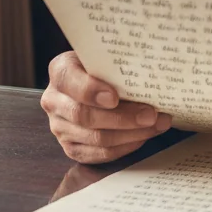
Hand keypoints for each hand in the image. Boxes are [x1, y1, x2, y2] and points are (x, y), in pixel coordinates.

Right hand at [41, 50, 170, 163]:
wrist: (94, 81)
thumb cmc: (105, 66)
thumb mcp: (106, 57)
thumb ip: (117, 63)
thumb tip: (149, 71)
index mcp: (60, 71)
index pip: (69, 80)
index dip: (90, 90)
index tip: (114, 97)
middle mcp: (54, 101)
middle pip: (84, 116)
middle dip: (123, 118)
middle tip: (151, 115)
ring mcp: (60, 127)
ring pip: (95, 138)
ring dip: (131, 134)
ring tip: (156, 125)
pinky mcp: (71, 147)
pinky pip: (99, 154)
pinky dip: (125, 147)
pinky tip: (143, 136)